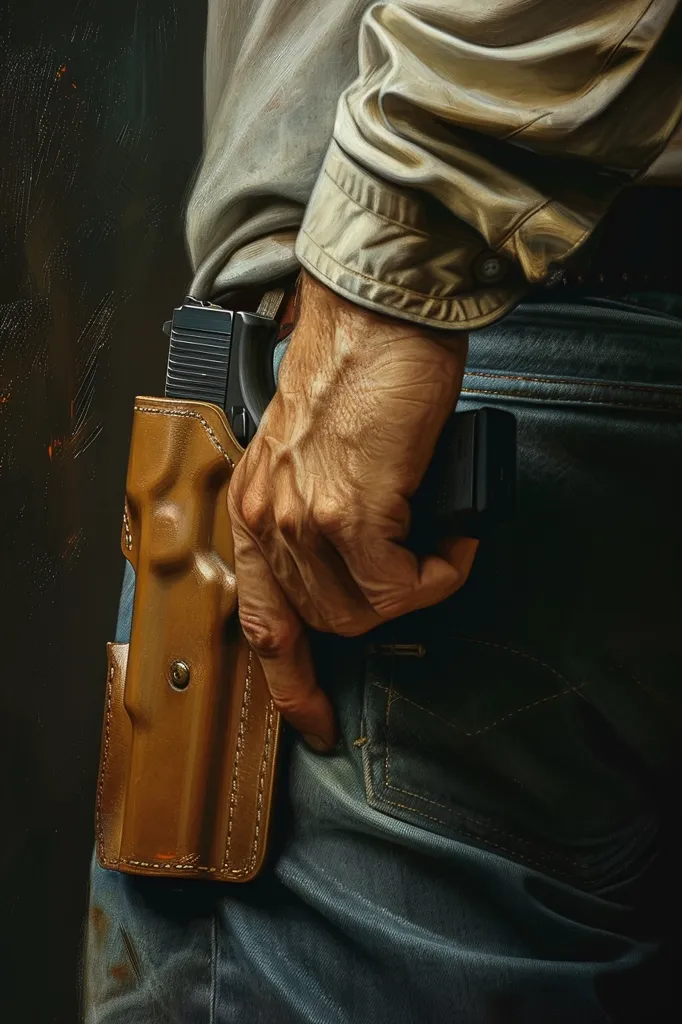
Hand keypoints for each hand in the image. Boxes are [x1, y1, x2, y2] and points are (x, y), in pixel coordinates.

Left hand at [228, 271, 477, 749]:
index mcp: (253, 507)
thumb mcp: (315, 453)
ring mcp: (305, 518)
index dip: (289, 682)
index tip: (315, 718)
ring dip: (416, 589)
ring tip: (441, 545)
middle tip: (423, 573)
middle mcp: (267, 518)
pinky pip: (405, 585)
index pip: (259, 622)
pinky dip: (441, 572)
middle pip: (326, 622)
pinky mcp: (351, 510)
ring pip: (367, 610)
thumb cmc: (359, 371)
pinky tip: (454, 537)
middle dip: (383, 610)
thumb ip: (318, 513)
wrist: (379, 317)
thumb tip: (366, 563)